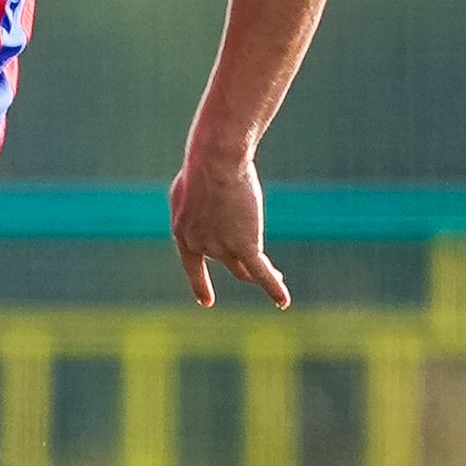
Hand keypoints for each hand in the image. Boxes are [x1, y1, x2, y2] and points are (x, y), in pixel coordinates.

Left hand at [169, 151, 289, 308]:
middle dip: (242, 265)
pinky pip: (261, 273)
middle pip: (226, 261)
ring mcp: (221, 247)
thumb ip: (198, 205)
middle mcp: (200, 245)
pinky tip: (283, 301)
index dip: (200, 284)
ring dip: (263, 275)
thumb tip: (205, 210)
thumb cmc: (202, 167)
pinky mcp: (244, 244)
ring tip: (278, 277)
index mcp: (183, 233)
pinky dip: (273, 288)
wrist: (214, 163)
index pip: (192, 265)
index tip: (206, 301)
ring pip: (245, 270)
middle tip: (264, 271)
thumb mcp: (191, 187)